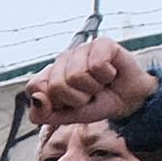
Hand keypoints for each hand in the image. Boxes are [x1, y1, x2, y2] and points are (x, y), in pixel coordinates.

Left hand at [26, 35, 161, 133]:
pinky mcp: (101, 43)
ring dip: (92, 88)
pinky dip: (106, 76)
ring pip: (76, 75)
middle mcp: (62, 59)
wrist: (128, 101)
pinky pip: (96, 65)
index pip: (34, 86)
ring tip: (100, 85)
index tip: (69, 104)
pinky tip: (110, 73)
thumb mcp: (65, 117)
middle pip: (56, 85)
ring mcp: (80, 49)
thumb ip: (42, 114)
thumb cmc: (95, 105)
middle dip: (76, 98)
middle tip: (89, 95)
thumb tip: (37, 97)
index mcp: (48, 75)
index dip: (54, 102)